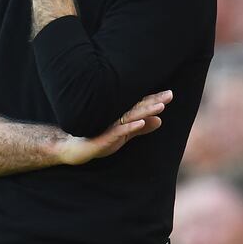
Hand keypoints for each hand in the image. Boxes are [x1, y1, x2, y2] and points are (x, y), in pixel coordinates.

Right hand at [56, 90, 172, 165]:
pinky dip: (130, 127)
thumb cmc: (98, 139)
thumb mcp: (123, 136)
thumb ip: (140, 129)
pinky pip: (118, 131)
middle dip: (154, 101)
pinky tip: (141, 123)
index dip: (154, 100)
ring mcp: (109, 126)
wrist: (73, 149)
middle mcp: (116, 118)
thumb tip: (160, 120)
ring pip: (130, 117)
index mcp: (121, 117)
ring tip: (160, 106)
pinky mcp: (103, 137)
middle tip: (170, 95)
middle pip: (137, 108)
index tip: (170, 94)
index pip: (140, 107)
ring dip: (145, 111)